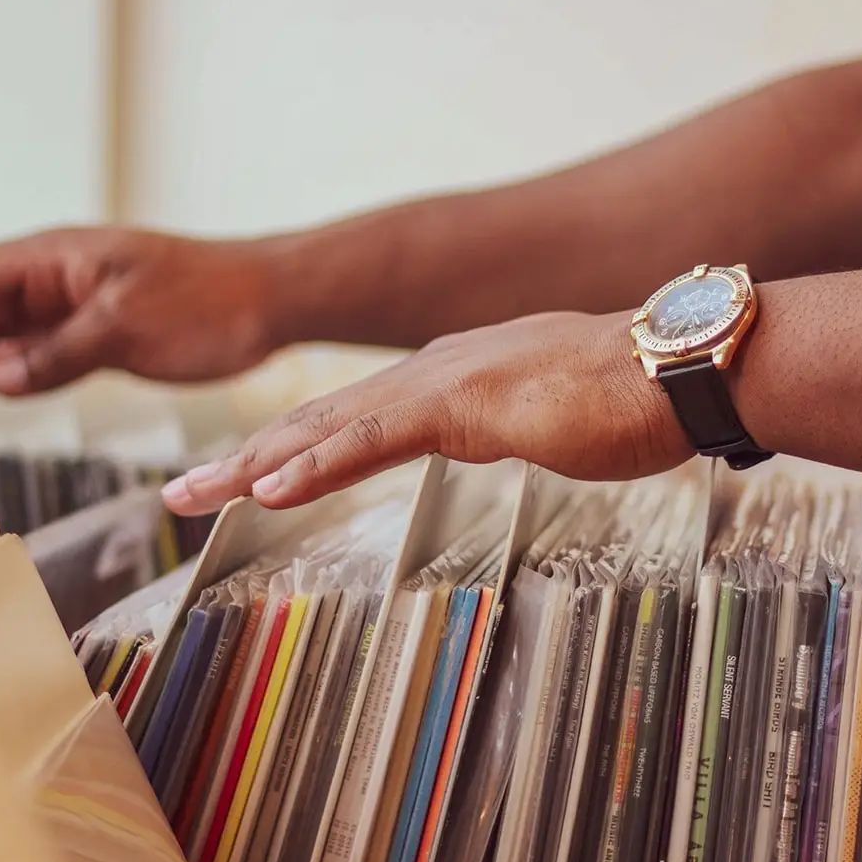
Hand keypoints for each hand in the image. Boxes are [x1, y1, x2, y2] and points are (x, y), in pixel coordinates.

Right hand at [0, 227, 275, 404]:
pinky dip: (15, 374)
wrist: (272, 302)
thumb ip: (58, 351)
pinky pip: (40, 353)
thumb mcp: (127, 326)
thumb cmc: (212, 299)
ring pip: (1, 334)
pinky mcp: (99, 335)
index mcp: (53, 258)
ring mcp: (76, 308)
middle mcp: (55, 280)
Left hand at [162, 310, 691, 514]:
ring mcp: (446, 384)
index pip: (352, 418)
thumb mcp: (546, 411)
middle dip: (246, 458)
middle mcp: (433, 372)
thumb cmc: (627, 396)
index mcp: (449, 377)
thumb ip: (508, 416)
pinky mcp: (466, 405)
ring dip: (255, 463)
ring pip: (328, 427)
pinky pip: (377, 440)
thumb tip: (501, 425)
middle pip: (320, 420)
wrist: (678, 367)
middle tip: (184, 491)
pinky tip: (269, 488)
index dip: (291, 449)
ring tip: (193, 495)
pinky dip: (318, 464)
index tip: (243, 480)